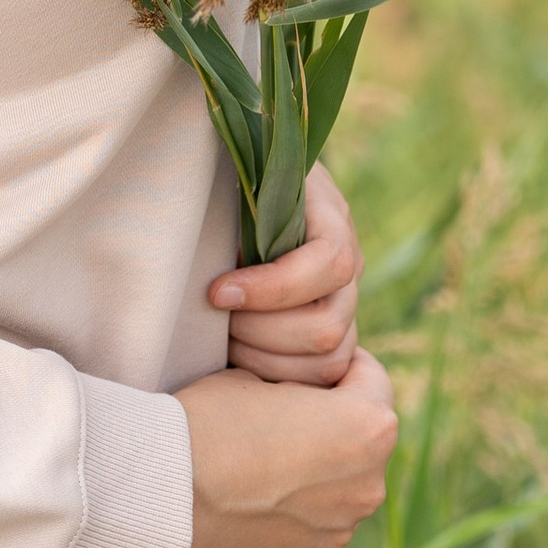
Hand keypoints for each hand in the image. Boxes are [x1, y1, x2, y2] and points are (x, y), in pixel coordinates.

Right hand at [174, 350, 396, 547]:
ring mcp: (339, 536)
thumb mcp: (254, 376)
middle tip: (275, 426)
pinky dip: (284, 527)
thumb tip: (300, 405)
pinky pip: (306, 539)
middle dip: (329, 434)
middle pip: (359, 448)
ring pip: (333, 498)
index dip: (339, 370)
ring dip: (308, 485)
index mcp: (368, 427)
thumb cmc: (206, 422)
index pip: (372, 381)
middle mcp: (368, 487)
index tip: (310, 374)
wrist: (159, 493)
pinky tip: (242, 513)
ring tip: (251, 475)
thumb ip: (296, 391)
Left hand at [206, 162, 363, 385]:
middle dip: (259, 331)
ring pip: (327, 360)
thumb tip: (200, 184)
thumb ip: (233, 177)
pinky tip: (238, 362)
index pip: (330, 264)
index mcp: (331, 218)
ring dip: (264, 360)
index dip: (274, 287)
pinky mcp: (329, 337)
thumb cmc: (226, 179)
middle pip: (328, 325)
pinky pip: (320, 379)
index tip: (216, 291)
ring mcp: (343, 304)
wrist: (238, 195)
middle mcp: (348, 267)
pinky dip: (276, 379)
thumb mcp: (234, 168)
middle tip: (212, 319)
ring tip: (221, 340)